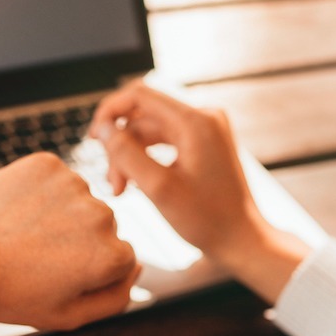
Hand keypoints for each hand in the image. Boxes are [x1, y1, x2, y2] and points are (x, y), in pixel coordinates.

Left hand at [0, 153, 139, 329]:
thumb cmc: (5, 292)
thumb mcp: (65, 315)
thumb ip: (114, 297)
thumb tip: (138, 266)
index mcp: (110, 255)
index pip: (120, 259)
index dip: (87, 270)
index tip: (54, 275)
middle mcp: (100, 215)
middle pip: (101, 227)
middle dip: (75, 240)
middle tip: (32, 258)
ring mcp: (73, 184)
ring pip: (77, 201)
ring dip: (58, 214)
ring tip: (19, 235)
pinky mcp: (45, 163)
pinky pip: (53, 178)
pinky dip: (38, 191)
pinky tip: (13, 211)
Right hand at [89, 80, 308, 303]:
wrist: (242, 240)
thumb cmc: (206, 220)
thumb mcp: (158, 189)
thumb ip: (126, 154)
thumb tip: (102, 129)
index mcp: (195, 121)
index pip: (139, 95)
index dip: (110, 111)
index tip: (92, 138)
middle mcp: (204, 117)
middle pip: (143, 115)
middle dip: (121, 145)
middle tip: (113, 185)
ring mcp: (207, 129)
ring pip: (151, 130)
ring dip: (131, 155)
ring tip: (121, 190)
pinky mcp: (206, 143)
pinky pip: (165, 140)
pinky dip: (147, 158)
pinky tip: (137, 182)